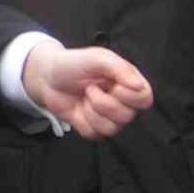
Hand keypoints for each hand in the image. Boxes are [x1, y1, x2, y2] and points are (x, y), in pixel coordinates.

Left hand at [22, 44, 152, 140]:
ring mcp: (109, 117)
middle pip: (128, 116)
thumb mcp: (98, 58)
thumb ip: (120, 69)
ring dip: (92, 112)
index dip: (129, 96)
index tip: (112, 84)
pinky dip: (84, 121)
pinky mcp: (94, 129)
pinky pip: (96, 134)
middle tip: (91, 88)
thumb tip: (139, 86)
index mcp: (128, 83)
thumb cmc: (75, 64)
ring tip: (85, 97)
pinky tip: (80, 109)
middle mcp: (122, 102)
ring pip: (112, 128)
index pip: (145, 98)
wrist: (48, 77)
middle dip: (104, 102)